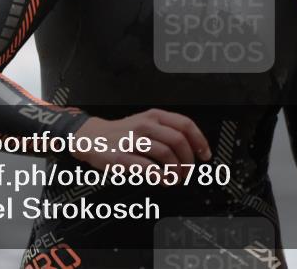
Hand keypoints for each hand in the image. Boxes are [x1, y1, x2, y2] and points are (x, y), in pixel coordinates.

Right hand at [70, 108, 211, 181]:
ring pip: (165, 153)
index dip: (199, 141)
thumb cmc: (122, 133)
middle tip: (188, 172)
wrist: (92, 137)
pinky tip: (162, 180)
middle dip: (188, 160)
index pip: (185, 124)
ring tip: (175, 179)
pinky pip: (146, 167)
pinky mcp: (122, 156)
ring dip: (176, 170)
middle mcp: (145, 125)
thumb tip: (192, 148)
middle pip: (178, 140)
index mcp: (154, 116)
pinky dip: (159, 176)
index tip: (205, 155)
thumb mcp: (146, 123)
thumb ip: (167, 131)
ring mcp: (133, 140)